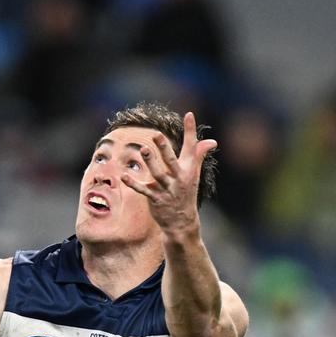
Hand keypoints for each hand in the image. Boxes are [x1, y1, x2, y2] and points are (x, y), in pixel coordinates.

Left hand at [121, 112, 218, 235]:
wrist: (182, 222)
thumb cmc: (187, 192)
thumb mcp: (194, 174)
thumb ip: (199, 156)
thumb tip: (211, 141)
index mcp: (189, 170)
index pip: (191, 147)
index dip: (190, 131)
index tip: (189, 114)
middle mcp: (179, 178)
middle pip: (171, 160)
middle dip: (164, 148)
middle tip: (156, 135)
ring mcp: (168, 189)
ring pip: (158, 174)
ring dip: (150, 162)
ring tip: (143, 149)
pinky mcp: (156, 199)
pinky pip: (143, 190)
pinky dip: (133, 183)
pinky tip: (123, 176)